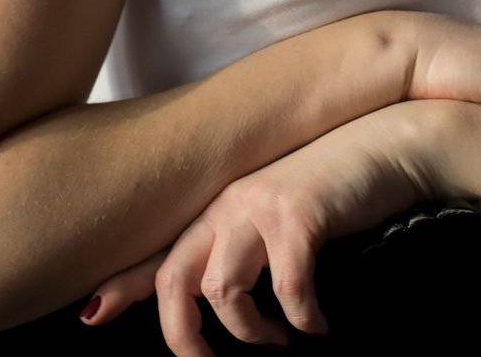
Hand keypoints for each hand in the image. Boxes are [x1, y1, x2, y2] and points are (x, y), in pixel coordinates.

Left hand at [78, 102, 432, 350]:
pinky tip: (320, 324)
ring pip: (225, 292)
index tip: (92, 314)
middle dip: (186, 338)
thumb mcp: (277, 211)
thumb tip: (214, 296)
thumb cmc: (336, 184)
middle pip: (178, 280)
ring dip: (253, 334)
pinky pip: (287, 292)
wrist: (388, 144)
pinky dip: (303, 320)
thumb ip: (240, 244)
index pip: (162, 250)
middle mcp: (230, 201)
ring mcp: (262, 205)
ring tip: (281, 342)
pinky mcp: (298, 216)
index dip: (125, 286)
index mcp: (220, 203)